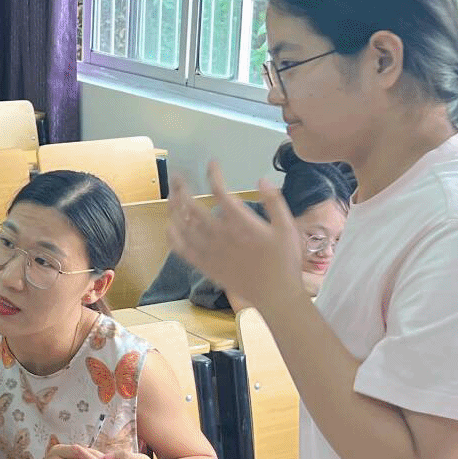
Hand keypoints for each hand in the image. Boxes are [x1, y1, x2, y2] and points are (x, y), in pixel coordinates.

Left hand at [167, 163, 302, 313]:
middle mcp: (220, 235)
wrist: (275, 295)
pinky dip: (172, 235)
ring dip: (174, 208)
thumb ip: (275, 202)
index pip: (220, 192)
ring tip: (172, 195)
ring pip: (182, 225)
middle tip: (179, 176)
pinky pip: (181, 249)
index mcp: (240, 223)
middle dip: (182, 188)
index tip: (212, 163)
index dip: (213, 174)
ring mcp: (209, 251)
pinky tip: (170, 225)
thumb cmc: (284, 261)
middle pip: (192, 206)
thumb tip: (262, 180)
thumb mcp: (287, 228)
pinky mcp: (205, 265)